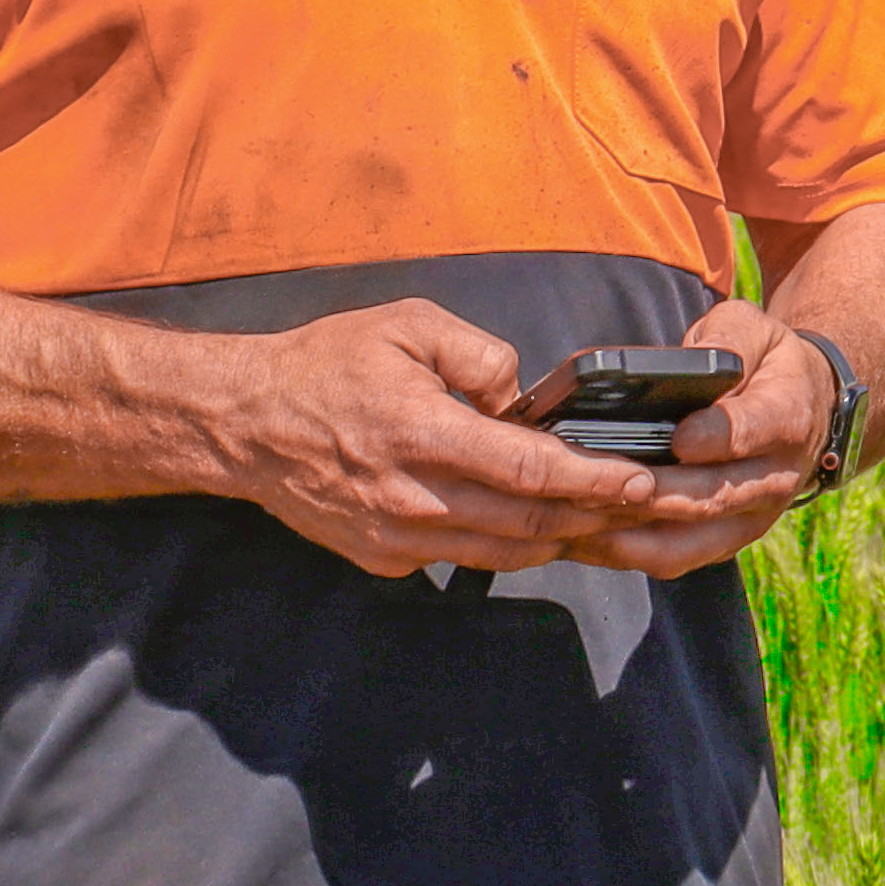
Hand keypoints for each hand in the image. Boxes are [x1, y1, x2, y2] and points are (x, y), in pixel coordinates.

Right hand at [199, 299, 689, 580]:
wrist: (246, 423)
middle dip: (590, 516)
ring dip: (554, 539)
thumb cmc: (326, 365)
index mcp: (422, 433)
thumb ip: (479, 355)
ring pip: (501, 554)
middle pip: (527, 523)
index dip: (592, 481)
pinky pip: (460, 559)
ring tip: (594, 516)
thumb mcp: (406, 325)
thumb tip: (522, 400)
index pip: (529, 470)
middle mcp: (411, 497)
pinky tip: (525, 523)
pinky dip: (502, 545)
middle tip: (634, 502)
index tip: (638, 481)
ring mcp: (396, 537)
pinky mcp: (384, 559)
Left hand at [560, 298, 832, 580]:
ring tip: (576, 519)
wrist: (805, 405)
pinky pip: (674, 558)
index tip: (679, 438)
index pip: (754, 430)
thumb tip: (684, 365)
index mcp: (786, 417)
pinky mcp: (725, 541)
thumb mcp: (753, 328)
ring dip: (631, 536)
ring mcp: (751, 518)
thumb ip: (725, 339)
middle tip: (597, 485)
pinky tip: (582, 537)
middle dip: (654, 495)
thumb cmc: (764, 360)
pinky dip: (627, 553)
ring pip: (689, 541)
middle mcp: (775, 478)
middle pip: (712, 497)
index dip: (716, 437)